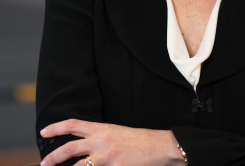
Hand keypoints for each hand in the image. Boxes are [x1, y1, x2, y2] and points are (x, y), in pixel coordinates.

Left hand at [40, 119, 182, 165]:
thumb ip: (99, 138)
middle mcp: (101, 141)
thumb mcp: (116, 133)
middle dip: (53, 157)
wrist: (159, 146)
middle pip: (70, 148)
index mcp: (102, 129)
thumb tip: (83, 147)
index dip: (56, 127)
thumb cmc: (138, 140)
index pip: (74, 124)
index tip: (44, 132)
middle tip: (44, 163)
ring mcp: (107, 157)